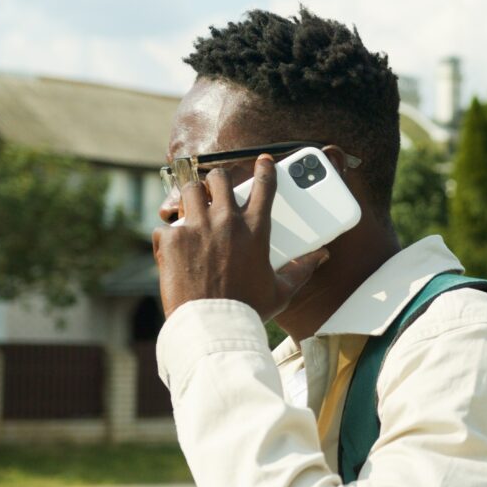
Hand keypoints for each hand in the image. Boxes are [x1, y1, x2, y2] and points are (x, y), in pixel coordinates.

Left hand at [152, 155, 328, 319]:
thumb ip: (301, 270)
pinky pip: (166, 227)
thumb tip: (321, 257)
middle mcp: (226, 221)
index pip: (264, 186)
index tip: (263, 161)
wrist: (213, 326)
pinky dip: (168, 237)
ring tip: (191, 209)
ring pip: (188, 191)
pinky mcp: (171, 240)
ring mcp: (196, 227)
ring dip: (190, 198)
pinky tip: (172, 251)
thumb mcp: (281, 291)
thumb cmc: (248, 309)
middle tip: (214, 191)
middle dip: (216, 181)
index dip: (265, 168)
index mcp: (255, 229)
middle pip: (219, 179)